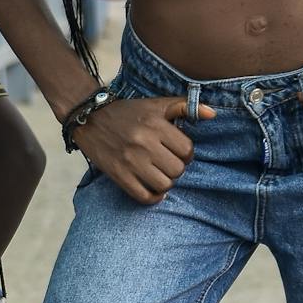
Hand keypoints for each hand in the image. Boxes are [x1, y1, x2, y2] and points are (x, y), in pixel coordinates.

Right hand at [75, 94, 215, 203]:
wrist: (89, 118)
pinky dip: (154, 197)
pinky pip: (144, 196)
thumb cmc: (127, 112)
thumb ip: (185, 106)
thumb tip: (213, 113)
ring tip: (160, 174)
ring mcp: (130, 161)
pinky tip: (154, 189)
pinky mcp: (118, 175)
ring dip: (166, 182)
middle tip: (167, 163)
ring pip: (164, 184)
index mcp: (155, 124)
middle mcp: (144, 143)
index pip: (187, 150)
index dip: (186, 153)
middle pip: (177, 170)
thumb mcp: (156, 105)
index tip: (177, 151)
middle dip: (176, 168)